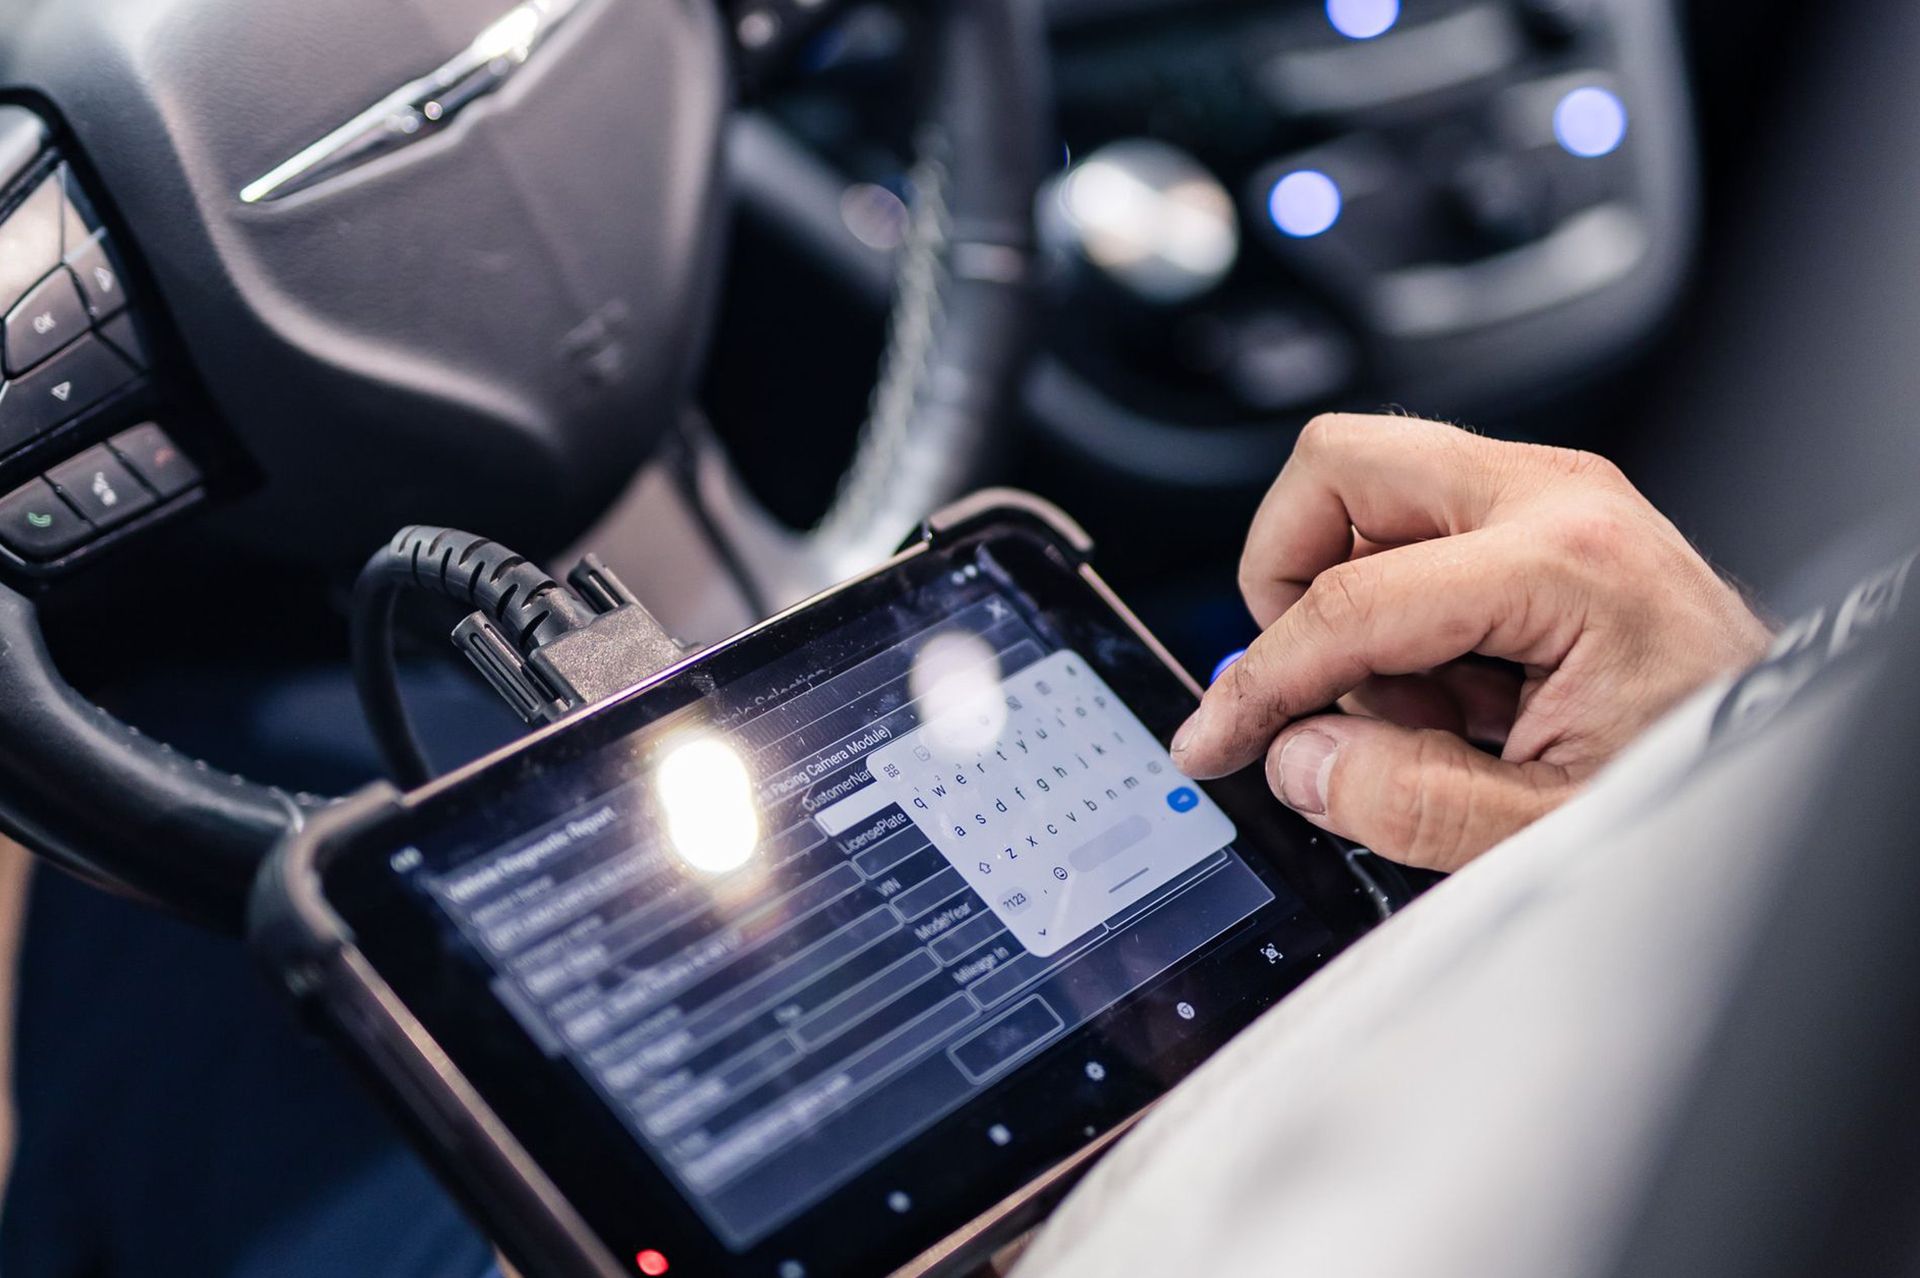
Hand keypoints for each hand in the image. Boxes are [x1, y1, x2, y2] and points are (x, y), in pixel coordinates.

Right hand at [1171, 414, 1771, 870]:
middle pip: (1337, 465)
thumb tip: (1296, 757)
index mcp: (1563, 563)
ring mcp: (1550, 494)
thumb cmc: (1709, 782)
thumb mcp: (1548, 830)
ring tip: (1407, 703)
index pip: (1348, 601)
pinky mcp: (1543, 514)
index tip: (1213, 738)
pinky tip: (1444, 688)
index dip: (1258, 681)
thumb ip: (1407, 799)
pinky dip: (1389, 601)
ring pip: (1365, 480)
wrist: (1793, 765)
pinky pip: (1410, 521)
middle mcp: (1555, 497)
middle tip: (1300, 676)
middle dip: (1282, 576)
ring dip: (1342, 592)